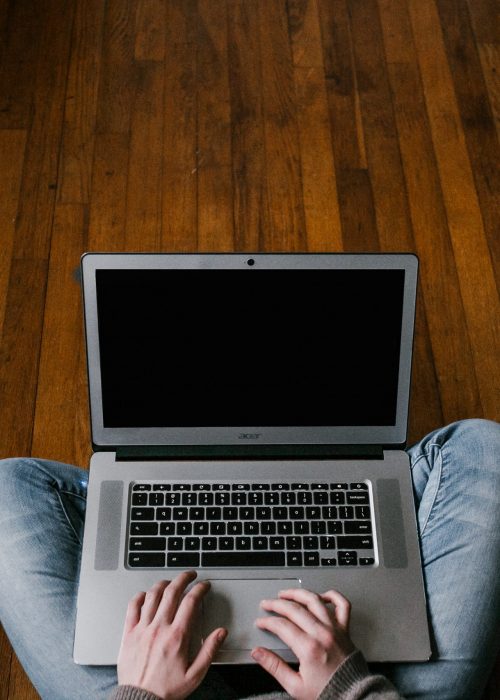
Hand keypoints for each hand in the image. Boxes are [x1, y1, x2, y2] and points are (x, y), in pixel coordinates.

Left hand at [117, 571, 226, 699]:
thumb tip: (220, 633)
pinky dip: (139, 596)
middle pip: (172, 592)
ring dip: (163, 584)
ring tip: (170, 582)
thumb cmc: (166, 690)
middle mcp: (159, 628)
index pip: (190, 602)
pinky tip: (145, 595)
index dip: (200, 589)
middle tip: (190, 575)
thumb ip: (209, 651)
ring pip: (152, 595)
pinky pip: (132, 607)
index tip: (204, 586)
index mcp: (177, 636)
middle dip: (183, 578)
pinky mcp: (128, 634)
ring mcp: (142, 629)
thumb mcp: (195, 674)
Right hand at [252, 588, 355, 699]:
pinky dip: (332, 596)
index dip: (267, 621)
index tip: (261, 622)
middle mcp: (322, 634)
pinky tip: (321, 595)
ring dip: (298, 593)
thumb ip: (274, 667)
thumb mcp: (295, 686)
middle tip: (267, 604)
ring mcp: (335, 629)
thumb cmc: (328, 693)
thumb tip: (258, 653)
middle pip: (295, 609)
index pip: (282, 626)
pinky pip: (342, 605)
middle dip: (277, 604)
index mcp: (308, 648)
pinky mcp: (345, 629)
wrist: (353, 698)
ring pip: (314, 601)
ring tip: (286, 593)